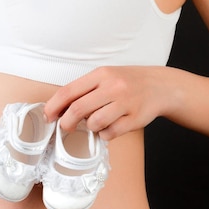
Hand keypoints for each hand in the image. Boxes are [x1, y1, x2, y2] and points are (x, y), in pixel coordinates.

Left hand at [44, 66, 169, 140]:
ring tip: (97, 122)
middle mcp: (113, 86)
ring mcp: (126, 102)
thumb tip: (57, 109)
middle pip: (77, 110)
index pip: (68, 91)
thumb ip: (83, 90)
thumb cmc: (126, 83)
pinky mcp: (135, 118)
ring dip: (90, 128)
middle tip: (66, 127)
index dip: (53, 106)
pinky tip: (110, 127)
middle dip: (66, 123)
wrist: (161, 86)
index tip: (48, 116)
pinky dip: (106, 134)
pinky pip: (111, 133)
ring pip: (94, 123)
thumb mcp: (105, 77)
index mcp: (101, 74)